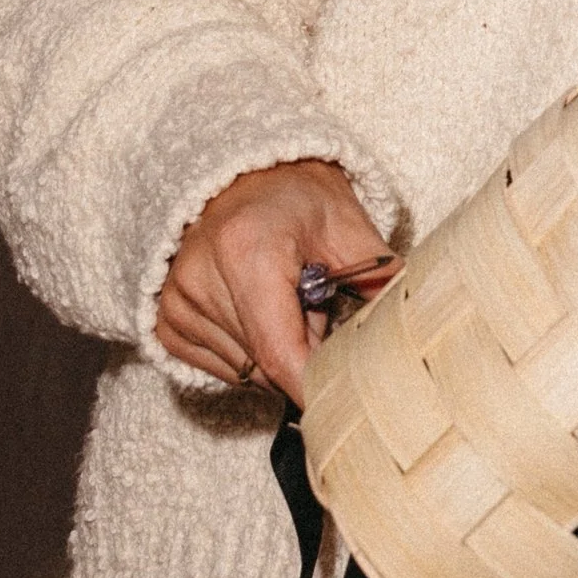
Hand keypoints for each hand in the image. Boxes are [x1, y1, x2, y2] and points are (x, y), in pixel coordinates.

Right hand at [154, 158, 392, 403]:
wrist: (239, 177)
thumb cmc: (296, 196)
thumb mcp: (347, 223)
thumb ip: (379, 278)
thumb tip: (411, 332)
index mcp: (246, 249)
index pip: (281, 353)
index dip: (316, 386)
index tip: (345, 400)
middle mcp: (198, 278)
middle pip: (266, 367)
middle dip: (306, 355)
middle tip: (320, 309)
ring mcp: (176, 303)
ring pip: (247, 373)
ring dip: (277, 352)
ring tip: (285, 300)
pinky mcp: (166, 321)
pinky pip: (222, 368)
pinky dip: (249, 350)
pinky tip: (257, 309)